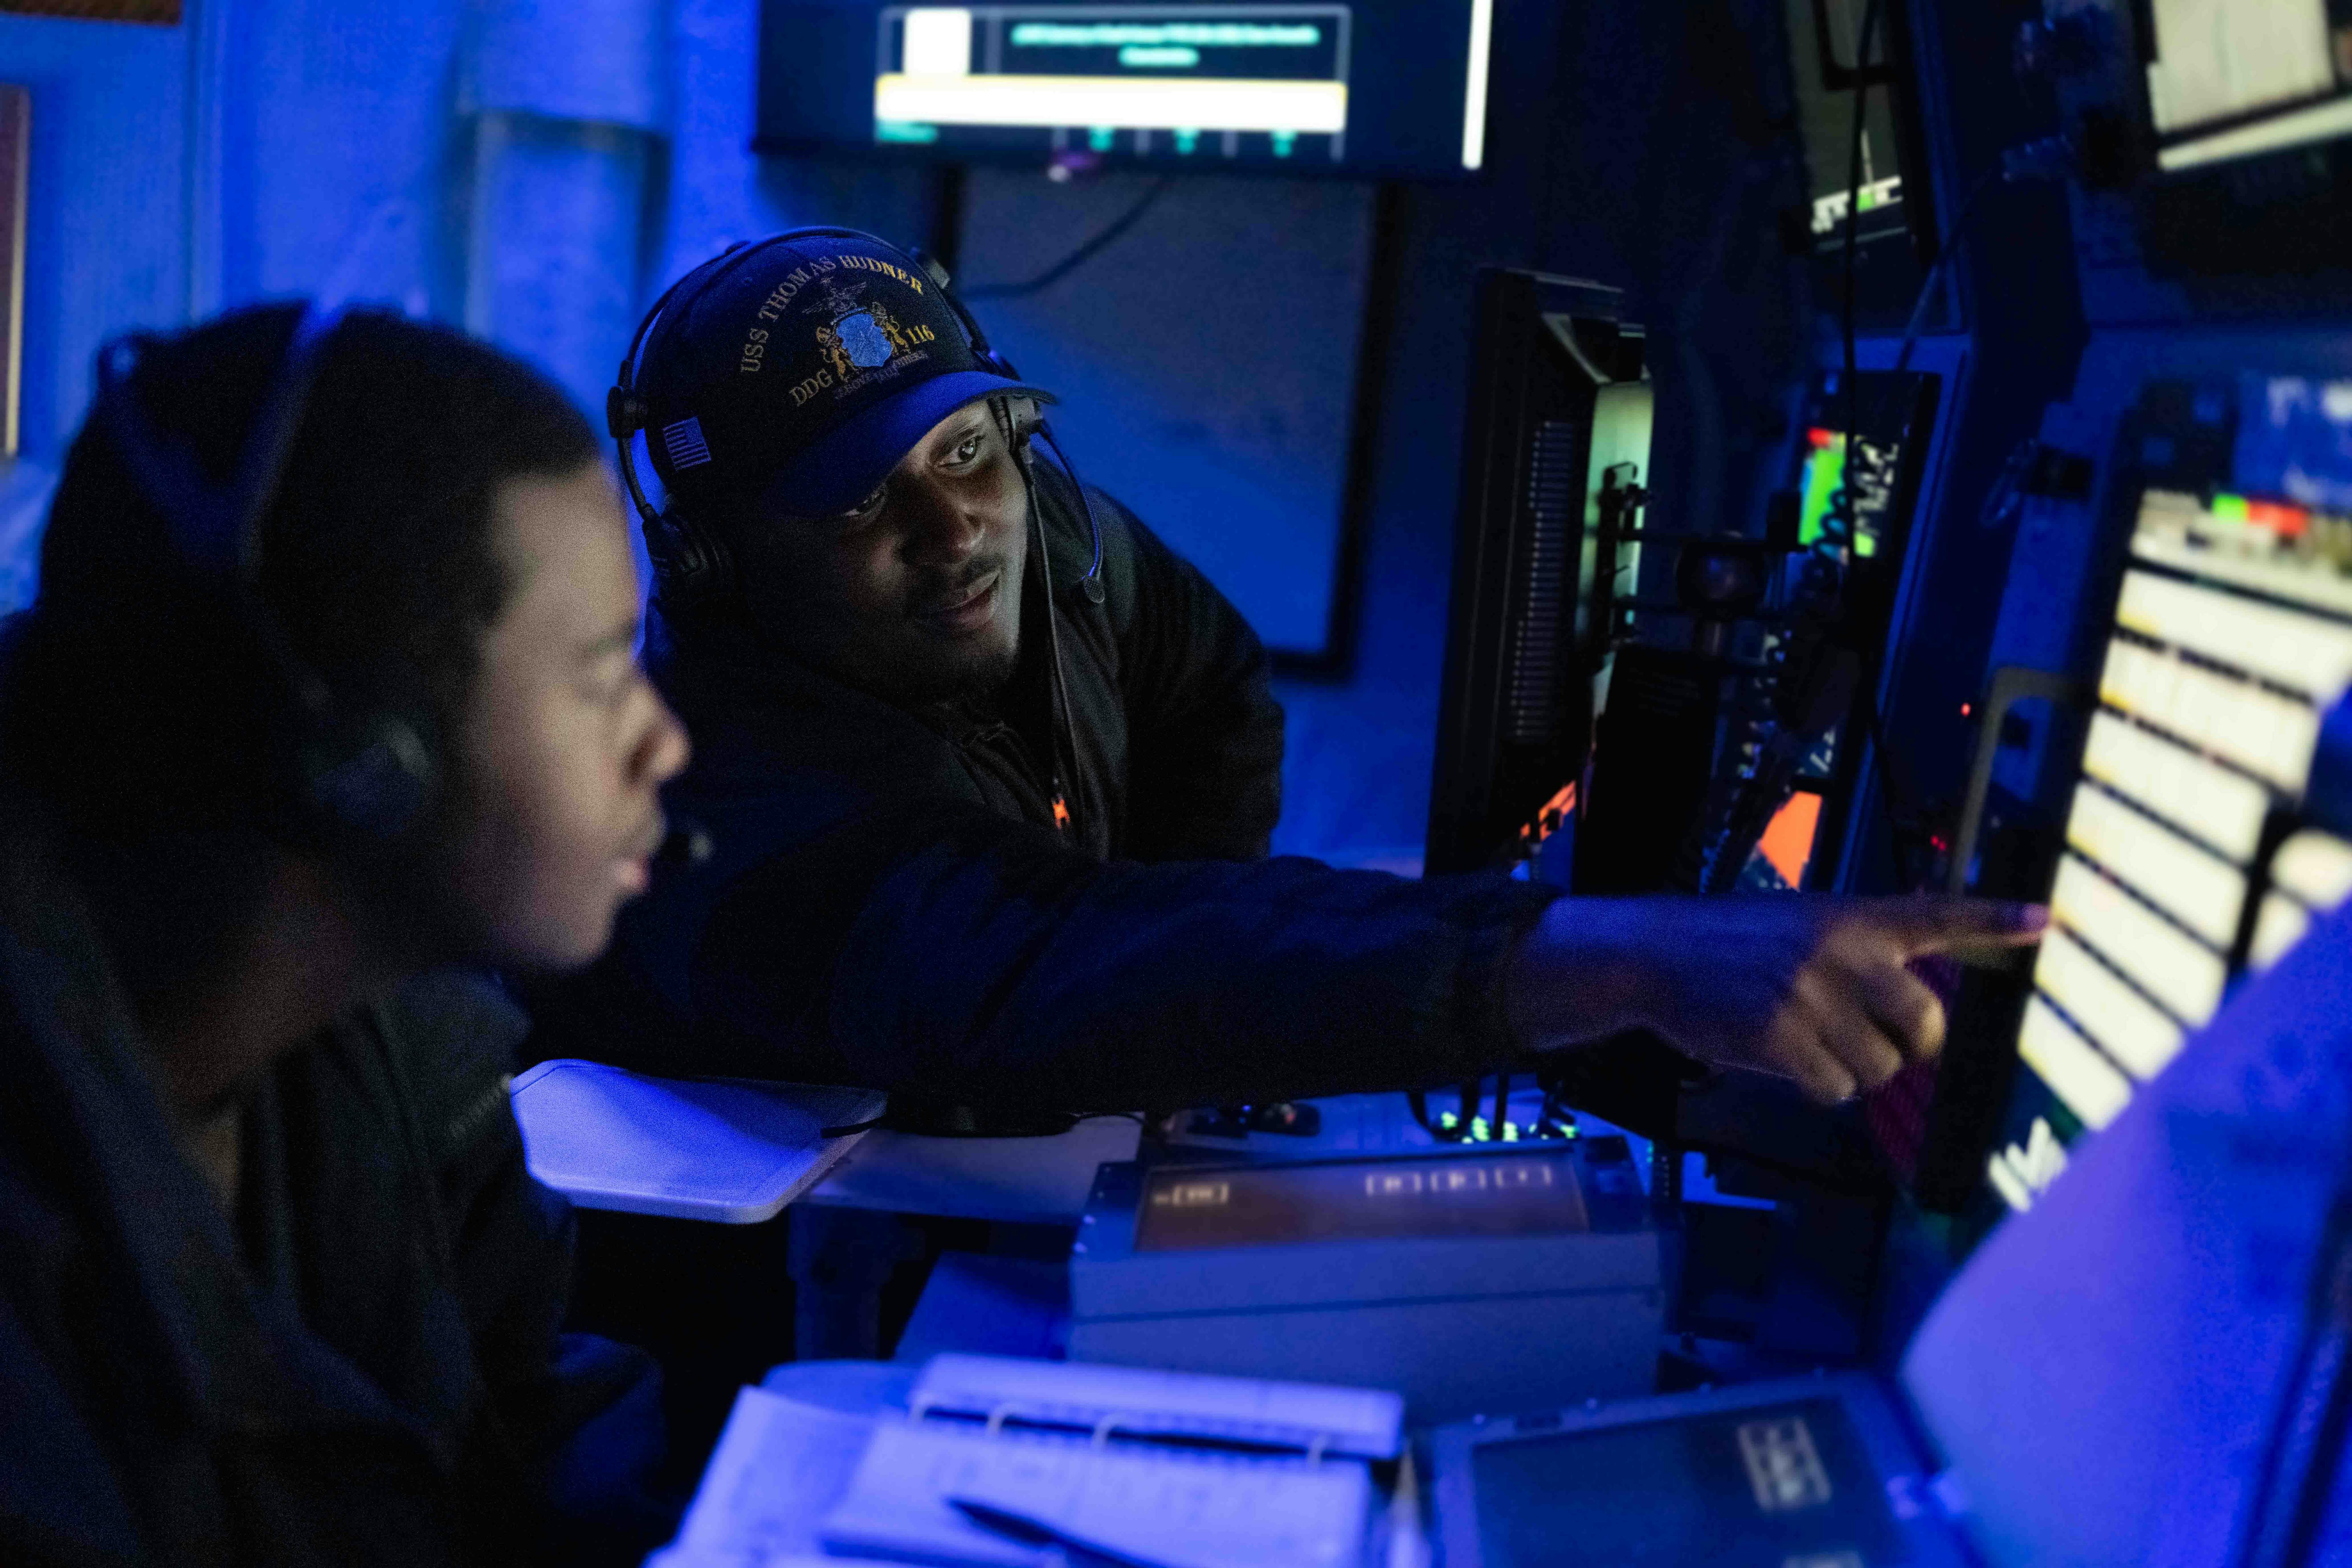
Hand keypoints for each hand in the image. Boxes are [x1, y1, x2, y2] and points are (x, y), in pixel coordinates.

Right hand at [1506, 895, 2047, 1104]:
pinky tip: (1782, 1056)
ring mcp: (1809, 995)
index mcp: (1851, 918)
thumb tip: (1915, 1005)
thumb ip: (1859, 950)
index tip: (2046, 922)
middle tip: (1871, 1037)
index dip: (1995, 920)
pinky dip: (1815, 1084)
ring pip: (1879, 1067)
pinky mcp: (1779, 1036)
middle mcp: (1839, 952)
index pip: (1938, 915)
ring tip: (1808, 1040)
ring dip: (1852, 1068)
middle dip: (1907, 1044)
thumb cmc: (1733, 944)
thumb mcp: (1800, 923)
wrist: (1655, 955)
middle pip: (1924, 1021)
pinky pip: (1833, 1089)